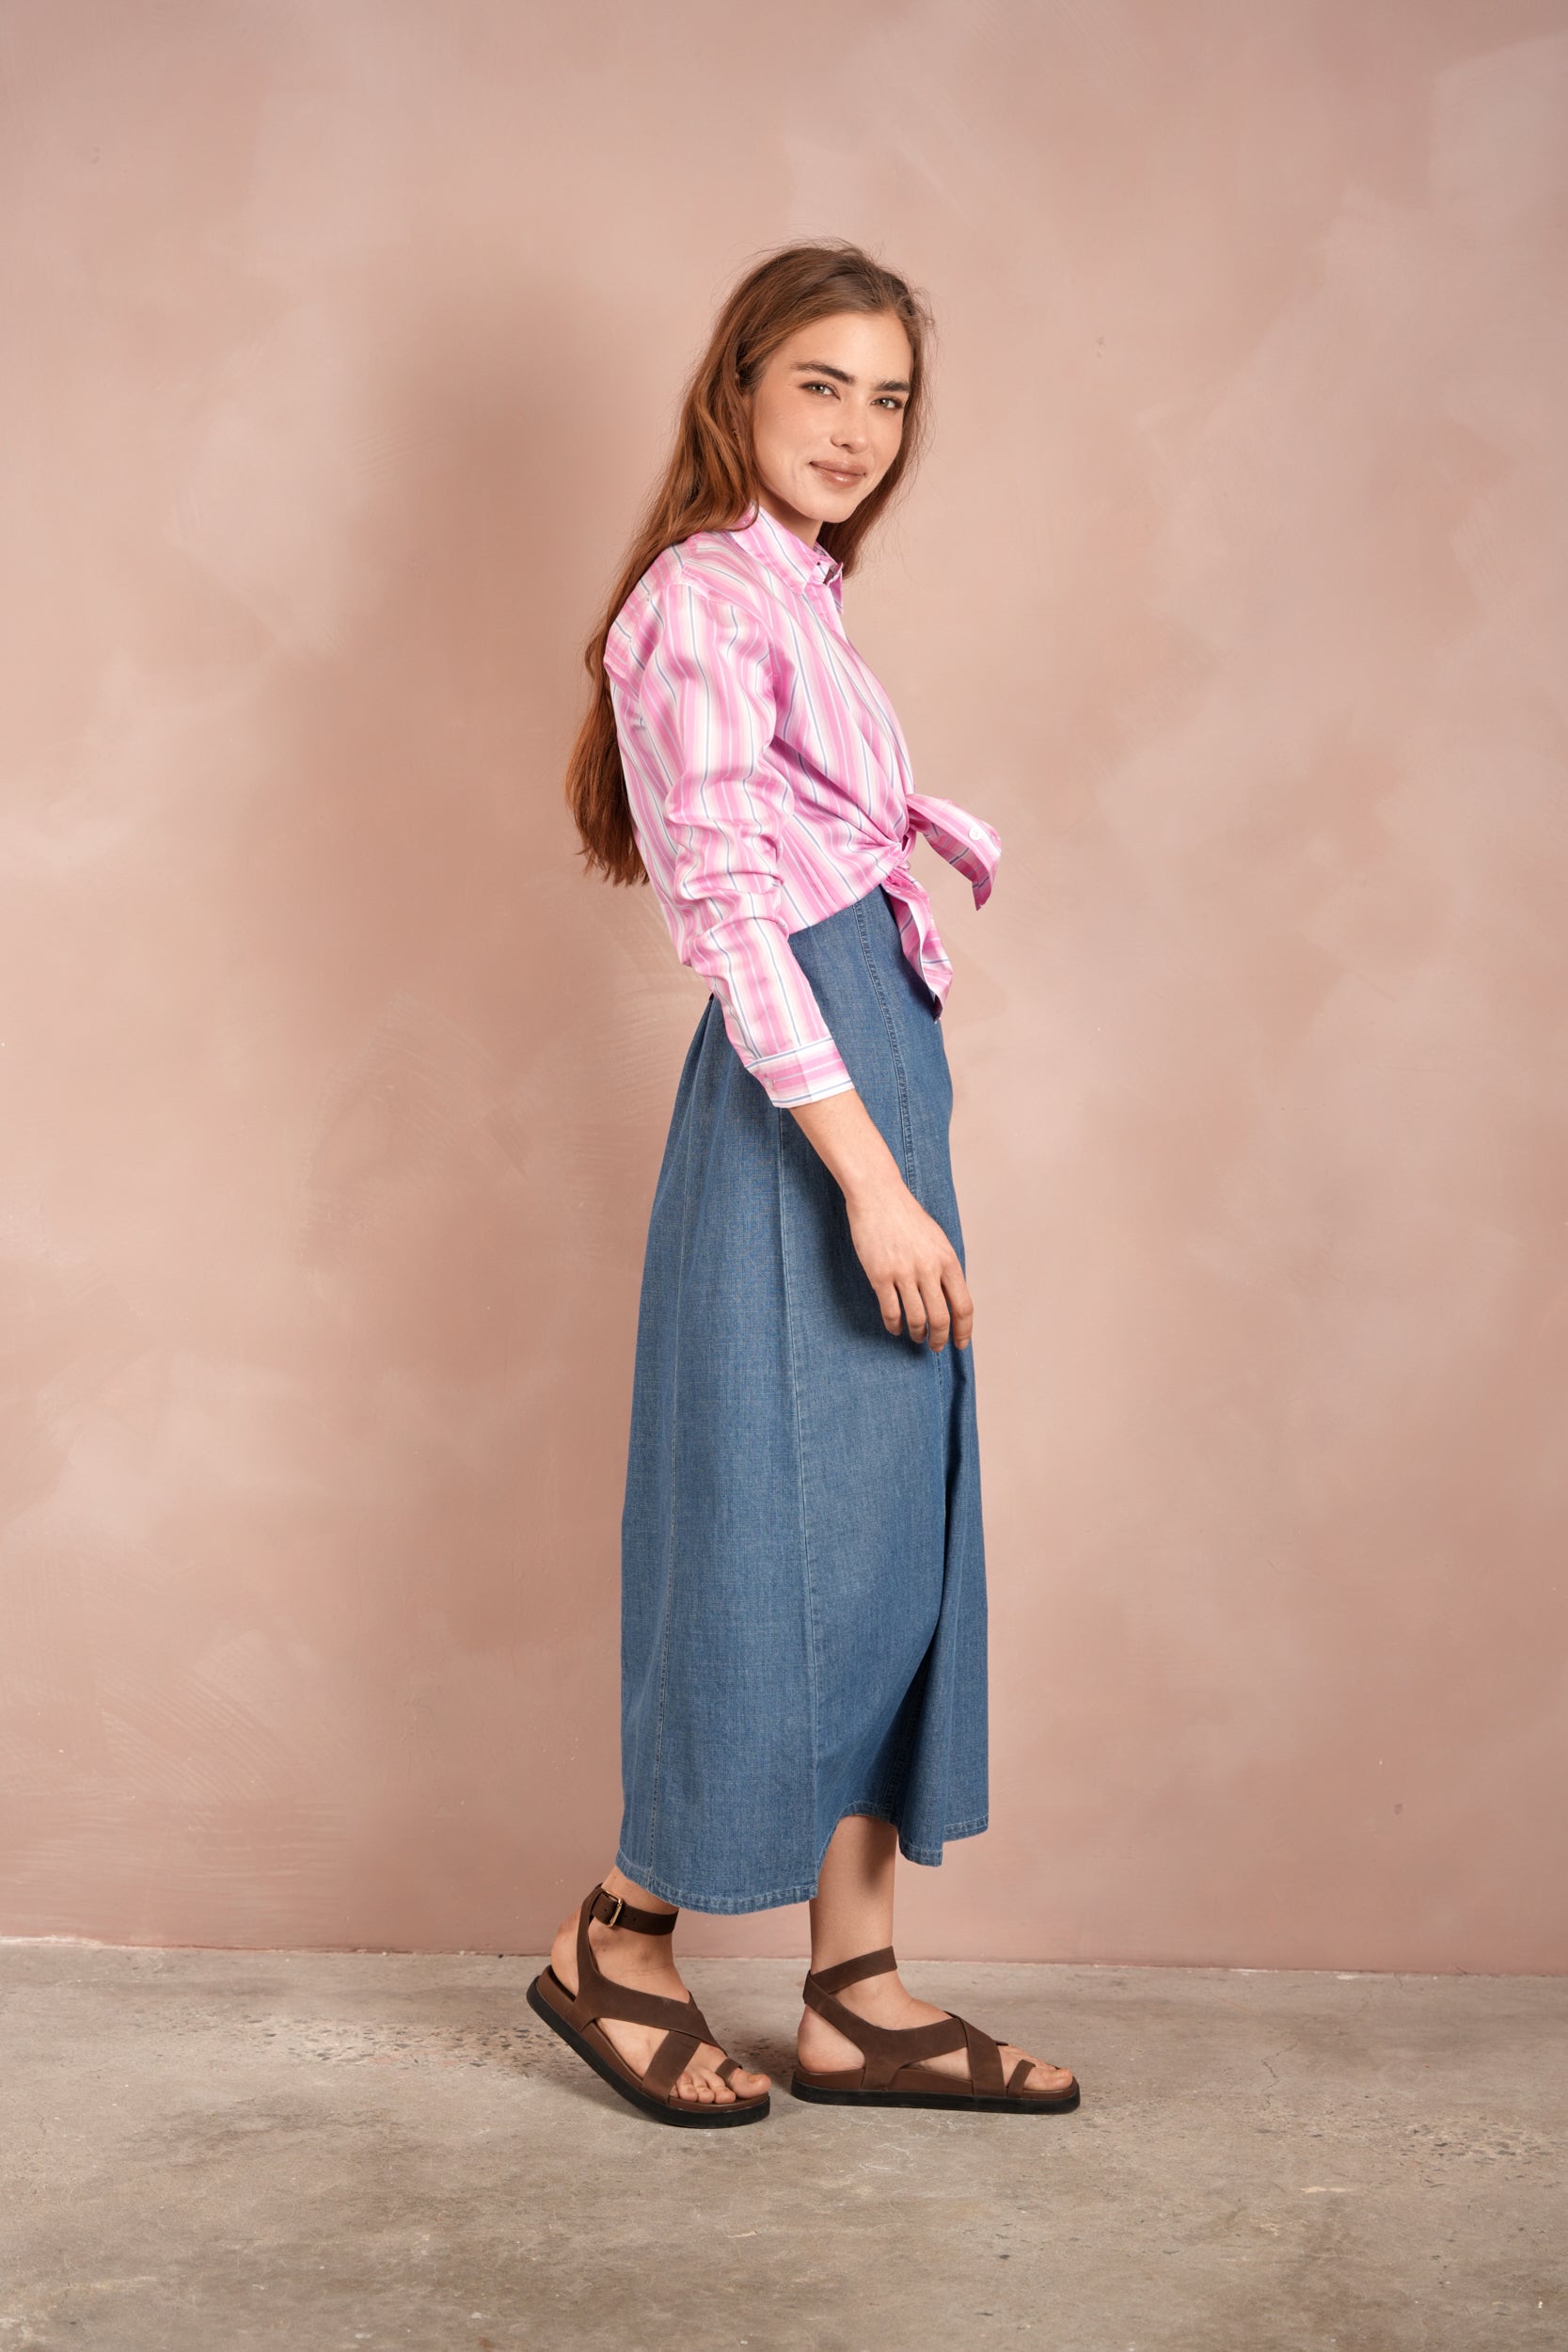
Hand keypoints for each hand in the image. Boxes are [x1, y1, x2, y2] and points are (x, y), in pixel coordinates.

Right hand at [787, 1086, 972, 1351]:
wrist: (878, 1195)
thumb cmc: (906, 1216)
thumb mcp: (936, 1239)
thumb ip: (944, 1267)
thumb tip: (950, 1298)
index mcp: (948, 1260)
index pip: (963, 1306)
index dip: (964, 1330)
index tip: (960, 1343)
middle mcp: (929, 1269)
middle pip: (941, 1317)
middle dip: (940, 1338)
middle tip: (936, 1346)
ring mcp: (904, 1273)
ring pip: (916, 1319)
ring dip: (917, 1334)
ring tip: (915, 1337)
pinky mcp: (880, 1276)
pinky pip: (891, 1311)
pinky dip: (894, 1326)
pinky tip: (895, 1328)